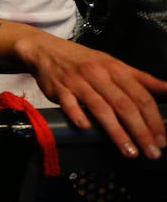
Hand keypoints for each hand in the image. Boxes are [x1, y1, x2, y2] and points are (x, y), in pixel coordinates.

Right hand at [22, 31, 166, 159]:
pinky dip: (78, 116)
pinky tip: (86, 129)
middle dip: (140, 131)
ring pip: (100, 108)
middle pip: (124, 105)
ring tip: (129, 151)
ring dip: (116, 132)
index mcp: (115, 69)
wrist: (46, 50)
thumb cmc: (84, 61)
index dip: (154, 119)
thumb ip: (142, 80)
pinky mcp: (58, 88)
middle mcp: (98, 74)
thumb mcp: (115, 65)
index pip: (141, 96)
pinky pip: (69, 104)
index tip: (162, 140)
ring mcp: (77, 81)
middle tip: (151, 151)